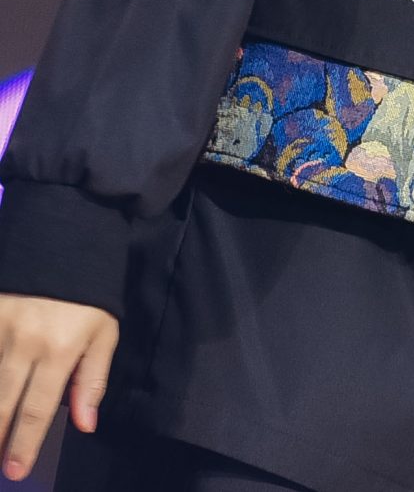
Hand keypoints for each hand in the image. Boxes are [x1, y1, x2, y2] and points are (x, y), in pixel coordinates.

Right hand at [0, 294, 116, 480]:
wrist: (65, 244)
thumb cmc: (89, 297)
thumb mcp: (104, 334)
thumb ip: (91, 381)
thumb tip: (84, 424)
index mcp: (59, 349)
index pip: (37, 408)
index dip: (24, 443)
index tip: (16, 470)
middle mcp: (23, 342)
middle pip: (2, 402)